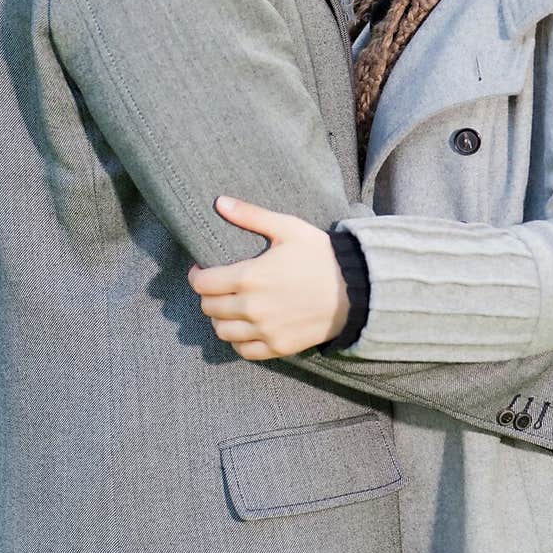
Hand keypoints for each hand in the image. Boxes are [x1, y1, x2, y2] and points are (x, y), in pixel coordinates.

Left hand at [188, 196, 349, 359]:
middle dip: (208, 295)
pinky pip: (243, 350)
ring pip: (222, 332)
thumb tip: (219, 202)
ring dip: (220, 319)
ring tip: (229, 306)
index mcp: (250, 277)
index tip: (202, 269)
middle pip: (209, 308)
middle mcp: (252, 308)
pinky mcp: (278, 347)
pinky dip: (238, 340)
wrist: (356, 289)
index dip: (196, 276)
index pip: (203, 284)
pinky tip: (245, 327)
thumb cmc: (321, 255)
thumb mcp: (288, 228)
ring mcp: (265, 330)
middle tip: (218, 286)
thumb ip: (251, 215)